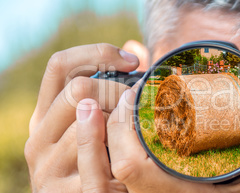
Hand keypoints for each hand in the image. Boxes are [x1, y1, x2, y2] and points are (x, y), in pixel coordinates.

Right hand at [25, 43, 139, 191]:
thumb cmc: (101, 163)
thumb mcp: (99, 126)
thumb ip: (109, 91)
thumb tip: (135, 48)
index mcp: (44, 116)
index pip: (60, 65)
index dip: (97, 53)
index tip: (132, 61)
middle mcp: (38, 138)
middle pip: (78, 89)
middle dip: (118, 90)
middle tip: (140, 101)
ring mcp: (47, 167)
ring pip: (91, 121)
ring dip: (121, 122)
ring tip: (136, 133)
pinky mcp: (64, 192)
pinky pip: (97, 160)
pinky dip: (119, 150)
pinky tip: (132, 150)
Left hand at [78, 74, 239, 192]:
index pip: (131, 168)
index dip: (120, 129)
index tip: (133, 96)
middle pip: (116, 168)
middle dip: (113, 128)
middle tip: (131, 97)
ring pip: (118, 176)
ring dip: (116, 140)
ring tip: (131, 110)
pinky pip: (131, 180)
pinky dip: (128, 154)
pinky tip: (142, 135)